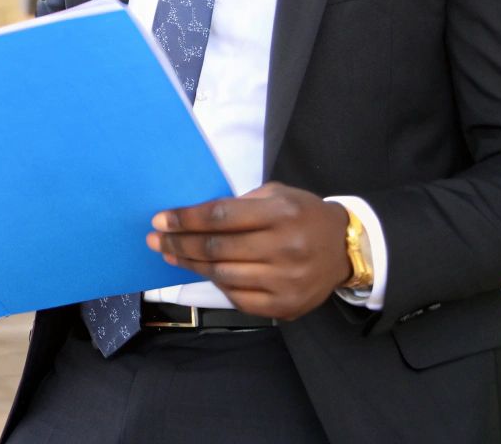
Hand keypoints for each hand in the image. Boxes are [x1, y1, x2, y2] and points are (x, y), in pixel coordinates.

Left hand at [147, 182, 351, 320]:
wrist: (345, 249)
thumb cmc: (302, 215)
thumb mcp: (277, 195)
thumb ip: (239, 205)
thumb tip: (191, 217)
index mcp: (281, 214)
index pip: (220, 217)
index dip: (186, 219)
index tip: (159, 220)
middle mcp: (285, 248)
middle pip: (217, 248)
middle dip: (179, 242)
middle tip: (155, 239)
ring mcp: (286, 281)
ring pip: (223, 274)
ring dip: (190, 264)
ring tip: (170, 255)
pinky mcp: (286, 305)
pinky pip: (239, 297)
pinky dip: (216, 284)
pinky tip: (203, 272)